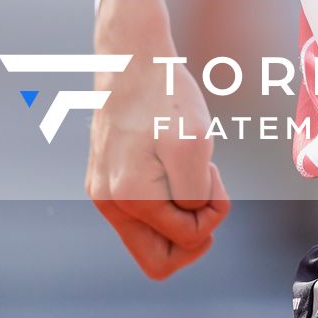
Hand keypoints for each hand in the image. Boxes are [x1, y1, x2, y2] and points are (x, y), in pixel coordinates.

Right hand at [85, 16, 229, 279]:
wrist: (130, 57)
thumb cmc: (164, 95)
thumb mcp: (194, 144)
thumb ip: (194, 196)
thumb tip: (190, 220)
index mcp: (131, 198)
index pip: (188, 239)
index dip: (213, 213)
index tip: (211, 174)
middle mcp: (110, 203)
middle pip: (159, 260)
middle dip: (193, 233)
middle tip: (204, 192)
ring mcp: (104, 193)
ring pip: (152, 236)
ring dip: (180, 210)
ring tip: (185, 168)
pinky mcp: (106, 180)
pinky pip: (143, 212)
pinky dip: (165, 195)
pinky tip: (170, 162)